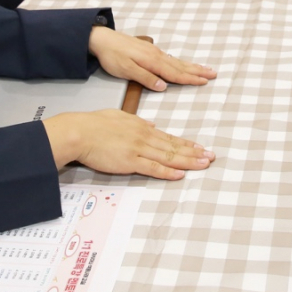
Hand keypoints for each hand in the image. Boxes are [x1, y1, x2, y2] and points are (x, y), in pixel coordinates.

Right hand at [43, 110, 214, 179]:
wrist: (79, 132)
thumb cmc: (94, 124)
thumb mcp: (119, 116)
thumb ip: (137, 121)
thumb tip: (151, 125)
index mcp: (142, 127)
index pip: (169, 137)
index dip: (187, 144)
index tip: (200, 147)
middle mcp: (144, 137)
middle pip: (174, 147)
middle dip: (195, 153)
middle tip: (211, 157)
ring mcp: (138, 149)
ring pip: (168, 157)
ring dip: (188, 161)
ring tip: (204, 164)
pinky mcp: (129, 161)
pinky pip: (153, 168)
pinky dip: (168, 171)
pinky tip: (180, 174)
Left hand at [89, 26, 215, 90]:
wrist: (102, 38)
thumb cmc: (112, 55)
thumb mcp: (126, 69)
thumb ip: (145, 78)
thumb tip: (163, 86)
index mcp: (152, 61)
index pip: (174, 73)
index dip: (190, 79)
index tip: (204, 82)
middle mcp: (156, 55)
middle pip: (180, 66)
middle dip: (197, 71)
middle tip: (213, 74)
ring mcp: (154, 52)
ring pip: (177, 61)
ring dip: (192, 66)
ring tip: (205, 68)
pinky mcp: (149, 50)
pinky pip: (170, 58)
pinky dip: (180, 62)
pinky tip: (183, 64)